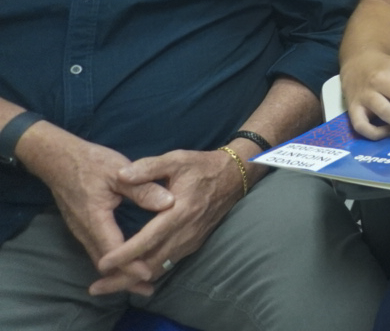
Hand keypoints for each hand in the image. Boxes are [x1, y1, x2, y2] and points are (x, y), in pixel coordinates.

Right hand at [20, 128, 173, 290]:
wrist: (59, 159)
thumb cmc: (91, 163)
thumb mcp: (120, 170)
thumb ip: (143, 189)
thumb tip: (169, 203)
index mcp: (95, 217)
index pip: (113, 248)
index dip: (130, 263)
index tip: (147, 273)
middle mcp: (85, 229)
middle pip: (104, 261)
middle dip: (125, 276)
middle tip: (147, 288)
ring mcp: (81, 230)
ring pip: (99, 257)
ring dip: (118, 271)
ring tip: (139, 283)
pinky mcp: (82, 227)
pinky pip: (96, 249)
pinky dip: (111, 260)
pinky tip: (124, 263)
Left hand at [92, 149, 249, 295]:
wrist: (235, 176)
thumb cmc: (202, 166)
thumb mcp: (176, 160)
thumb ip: (147, 168)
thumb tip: (121, 175)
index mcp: (180, 212)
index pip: (148, 239)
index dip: (125, 254)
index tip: (103, 264)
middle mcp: (186, 232)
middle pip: (151, 263)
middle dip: (123, 279)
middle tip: (96, 288)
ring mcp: (191, 241)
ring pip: (159, 268)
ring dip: (133, 280)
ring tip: (107, 286)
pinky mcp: (193, 244)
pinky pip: (168, 265)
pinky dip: (147, 273)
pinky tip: (131, 276)